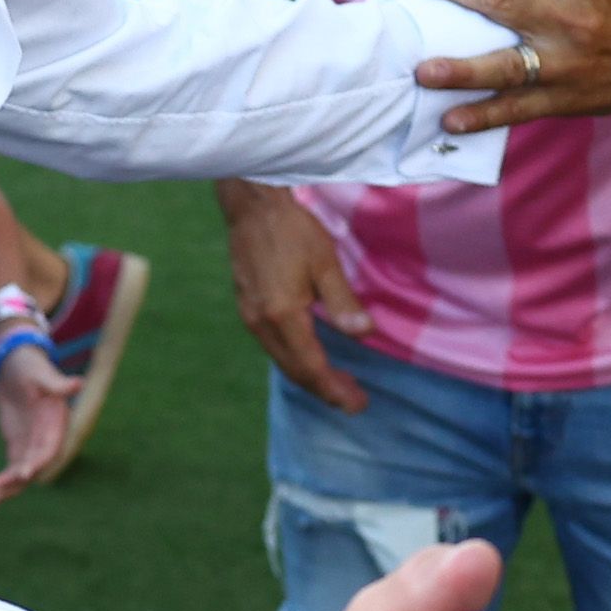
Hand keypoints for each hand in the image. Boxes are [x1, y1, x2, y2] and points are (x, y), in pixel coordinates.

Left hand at [0, 345, 80, 508]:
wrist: (14, 365)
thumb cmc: (30, 365)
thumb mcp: (40, 372)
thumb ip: (56, 383)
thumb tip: (78, 383)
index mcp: (56, 422)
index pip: (49, 447)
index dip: (38, 461)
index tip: (24, 473)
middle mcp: (47, 438)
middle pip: (34, 465)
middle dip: (17, 479)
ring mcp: (31, 444)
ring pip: (22, 473)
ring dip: (7, 489)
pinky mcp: (17, 446)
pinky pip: (11, 469)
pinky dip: (1, 484)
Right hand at [219, 182, 373, 411]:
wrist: (251, 206)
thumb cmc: (292, 229)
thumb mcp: (325, 262)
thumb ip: (343, 301)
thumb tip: (364, 333)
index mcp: (282, 314)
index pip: (311, 366)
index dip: (335, 389)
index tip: (357, 403)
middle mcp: (261, 323)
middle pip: (294, 371)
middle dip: (324, 390)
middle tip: (353, 400)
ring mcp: (250, 317)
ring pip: (282, 360)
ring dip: (310, 376)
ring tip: (337, 384)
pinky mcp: (247, 308)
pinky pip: (273, 346)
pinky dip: (296, 359)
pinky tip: (312, 356)